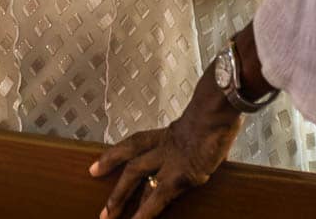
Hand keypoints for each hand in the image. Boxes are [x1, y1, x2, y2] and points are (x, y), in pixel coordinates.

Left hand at [90, 71, 241, 218]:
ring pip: (135, 175)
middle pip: (131, 163)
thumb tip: (209, 145)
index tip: (97, 167)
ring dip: (120, 197)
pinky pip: (159, 197)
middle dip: (116, 185)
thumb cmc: (218, 110)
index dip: (115, 155)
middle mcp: (164, 146)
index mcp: (169, 134)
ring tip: (108, 217)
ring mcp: (170, 159)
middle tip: (103, 207)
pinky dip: (146, 213)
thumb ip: (200, 136)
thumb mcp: (204, 121)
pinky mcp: (181, 174)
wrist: (218, 108)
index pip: (136, 144)